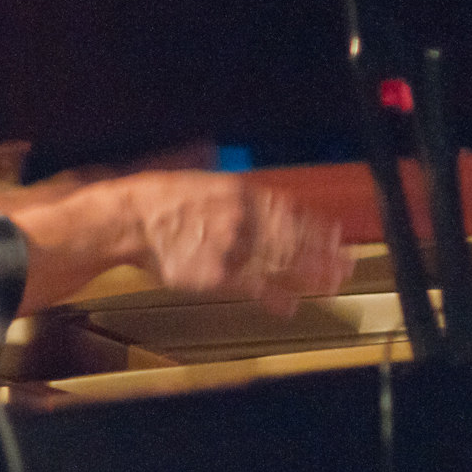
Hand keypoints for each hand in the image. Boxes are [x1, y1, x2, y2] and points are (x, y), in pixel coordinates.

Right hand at [128, 172, 351, 313]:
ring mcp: (233, 247)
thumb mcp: (191, 175)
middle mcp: (243, 218)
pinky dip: (274, 298)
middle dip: (322, 253)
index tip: (333, 234)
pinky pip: (253, 287)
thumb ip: (218, 178)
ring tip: (329, 285)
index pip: (288, 210)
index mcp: (239, 192)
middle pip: (292, 238)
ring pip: (280, 263)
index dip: (314, 224)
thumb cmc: (153, 200)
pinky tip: (289, 306)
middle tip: (344, 264)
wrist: (128, 220)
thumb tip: (225, 165)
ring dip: (309, 275)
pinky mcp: (217, 274)